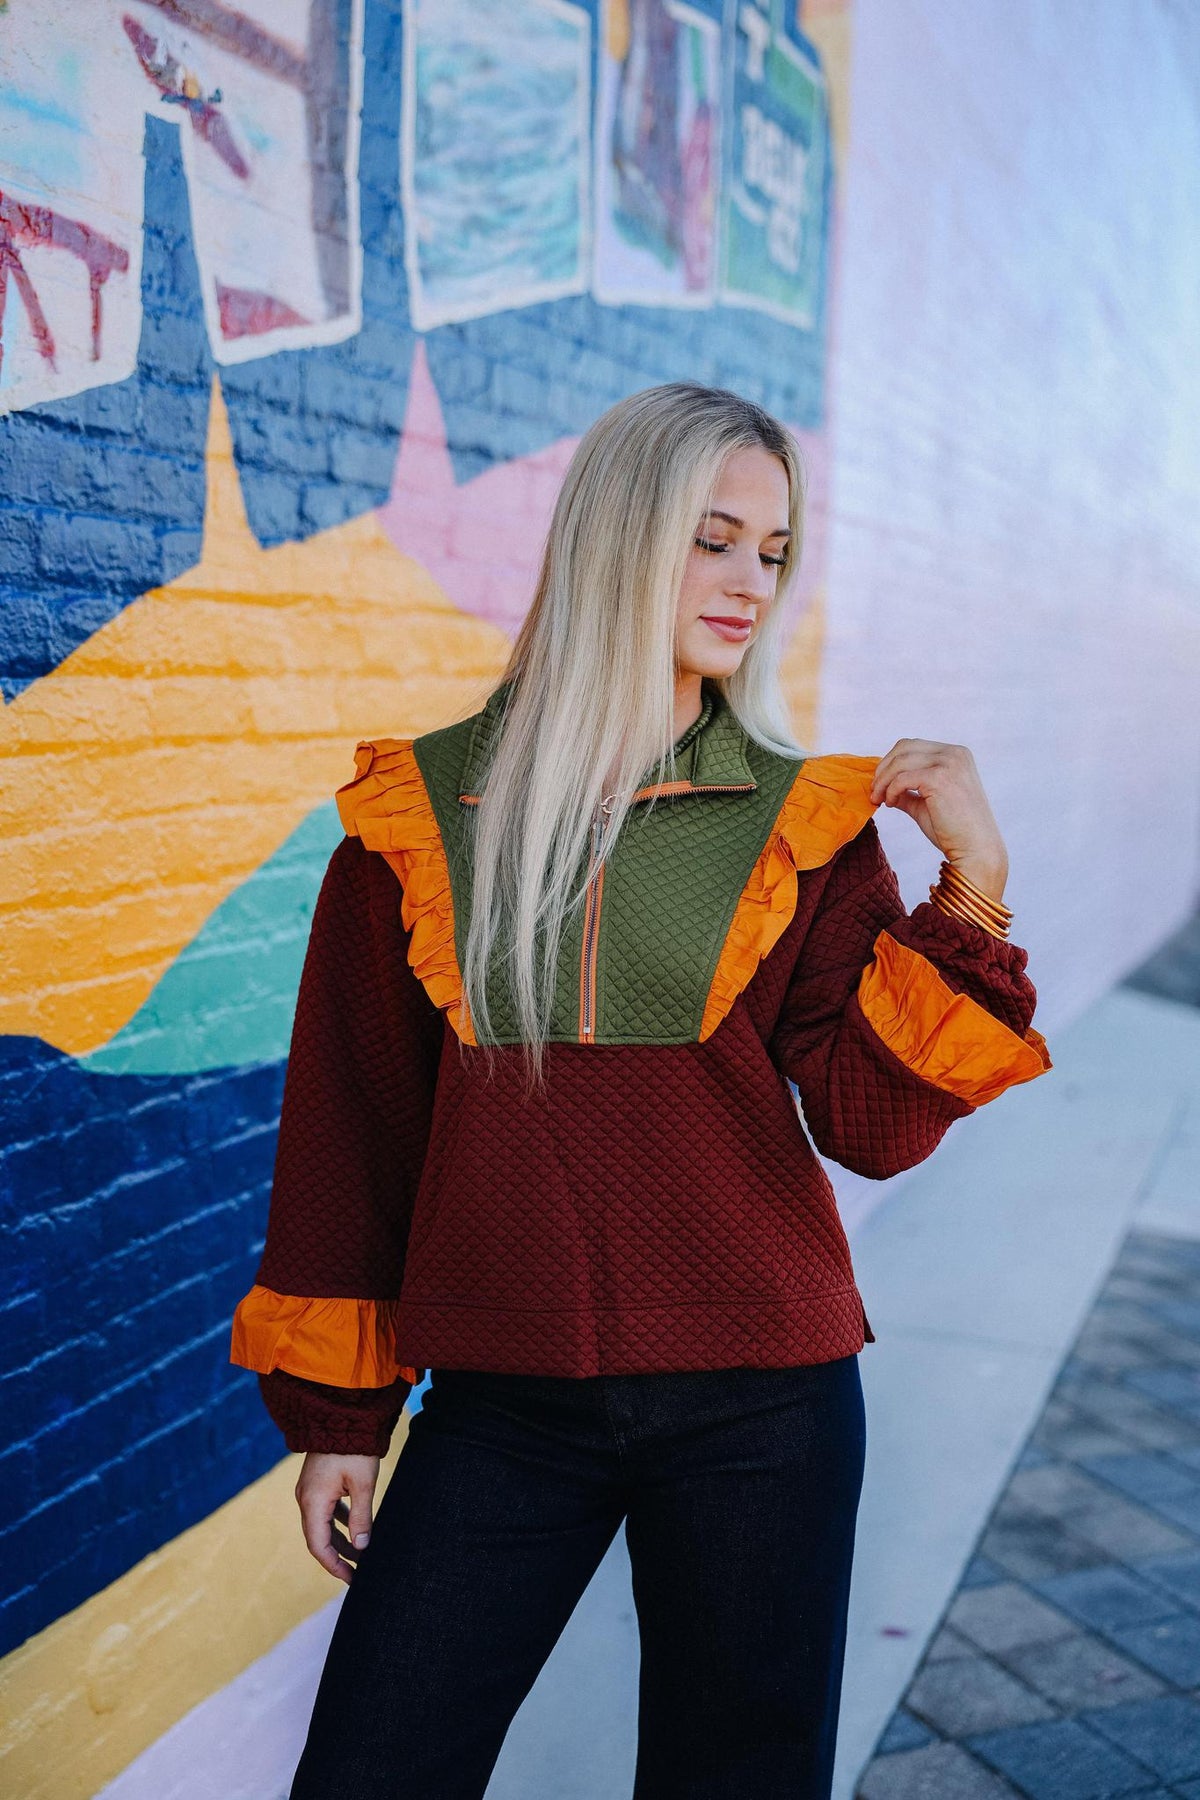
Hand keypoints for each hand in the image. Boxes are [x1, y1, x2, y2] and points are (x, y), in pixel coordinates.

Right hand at [295, 1451, 379, 1583]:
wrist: (342, 1415)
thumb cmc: (354, 1448)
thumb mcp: (363, 1484)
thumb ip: (361, 1517)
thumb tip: (361, 1547)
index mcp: (313, 1501)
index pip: (318, 1545)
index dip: (334, 1565)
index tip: (352, 1579)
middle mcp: (306, 1499)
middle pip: (318, 1538)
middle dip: (338, 1557)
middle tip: (359, 1573)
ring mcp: (310, 1490)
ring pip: (322, 1525)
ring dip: (339, 1541)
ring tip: (360, 1556)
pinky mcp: (317, 1483)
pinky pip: (325, 1511)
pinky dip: (338, 1524)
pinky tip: (354, 1531)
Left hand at [868, 739, 1008, 900]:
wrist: (976, 850)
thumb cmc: (954, 831)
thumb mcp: (927, 804)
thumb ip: (909, 792)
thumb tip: (884, 787)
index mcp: (956, 754)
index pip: (913, 746)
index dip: (891, 762)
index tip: (880, 784)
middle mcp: (954, 754)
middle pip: (904, 748)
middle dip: (883, 768)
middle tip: (874, 791)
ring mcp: (949, 763)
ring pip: (900, 761)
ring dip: (883, 781)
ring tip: (879, 799)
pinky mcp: (939, 778)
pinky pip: (901, 778)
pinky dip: (890, 790)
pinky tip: (891, 804)